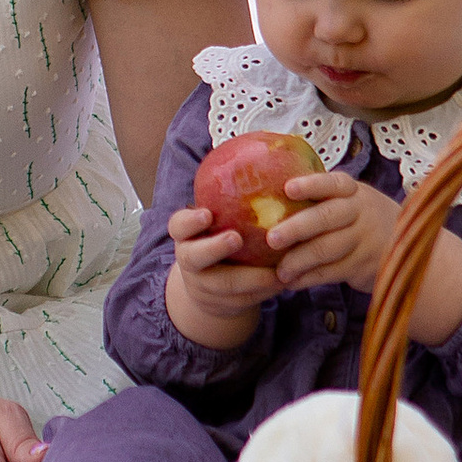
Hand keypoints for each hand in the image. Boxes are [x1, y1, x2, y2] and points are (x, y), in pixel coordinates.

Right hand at [163, 203, 275, 345]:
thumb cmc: (220, 237)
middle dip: (214, 248)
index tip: (207, 213)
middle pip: (193, 256)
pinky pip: (242, 301)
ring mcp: (202, 285)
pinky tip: (283, 281)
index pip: (178, 225)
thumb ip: (232, 200)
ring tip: (275, 270)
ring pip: (222, 285)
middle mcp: (189, 260)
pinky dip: (263, 292)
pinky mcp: (220, 305)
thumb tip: (267, 156)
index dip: (189, 221)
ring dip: (250, 278)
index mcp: (186, 235)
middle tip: (236, 238)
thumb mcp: (218, 220)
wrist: (210, 287)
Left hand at [269, 172, 461, 344]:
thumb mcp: (348, 201)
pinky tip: (292, 282)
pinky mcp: (364, 265)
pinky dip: (308, 278)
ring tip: (279, 271)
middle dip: (297, 228)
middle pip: (327, 217)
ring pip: (327, 249)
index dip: (310, 185)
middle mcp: (360, 211)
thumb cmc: (358, 218)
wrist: (407, 243)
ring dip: (299, 261)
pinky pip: (332, 271)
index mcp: (351, 190)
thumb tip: (266, 198)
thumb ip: (319, 199)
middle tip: (272, 239)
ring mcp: (365, 238)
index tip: (287, 188)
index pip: (331, 183)